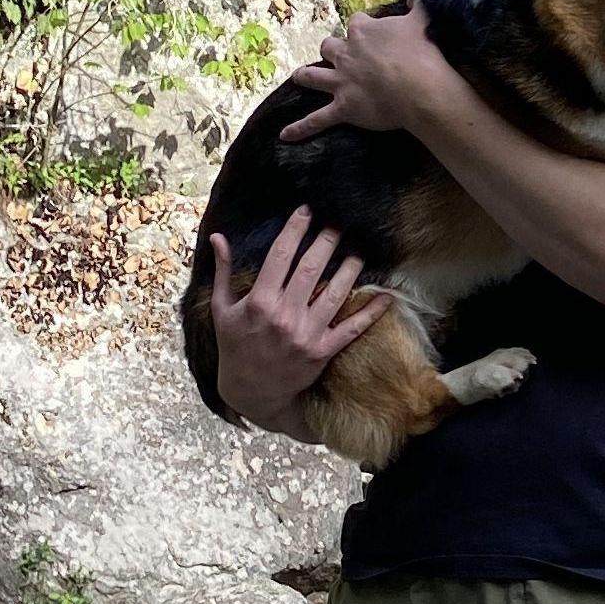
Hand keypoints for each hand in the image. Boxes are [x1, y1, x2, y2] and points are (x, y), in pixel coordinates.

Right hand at [208, 210, 387, 430]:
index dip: (295, 230)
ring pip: (335, 294)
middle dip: (327, 241)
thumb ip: (224, 271)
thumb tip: (218, 237)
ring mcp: (307, 334)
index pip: (280, 257)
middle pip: (312, 269)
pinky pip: (352, 329)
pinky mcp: (323, 351)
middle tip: (339, 224)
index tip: (306, 211)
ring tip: (360, 250)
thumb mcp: (222, 309)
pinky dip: (371, 312)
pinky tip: (386, 296)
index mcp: (260, 302)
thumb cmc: (235, 346)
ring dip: (350, 269)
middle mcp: (285, 315)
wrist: (251, 391)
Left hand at [281, 7, 457, 142]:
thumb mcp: (422, 22)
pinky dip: (301, 128)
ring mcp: (341, 81)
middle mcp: (346, 54)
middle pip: (329, 46)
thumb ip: (418, 8)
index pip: (356, 23)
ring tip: (300, 77)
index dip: (363, 28)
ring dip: (305, 76)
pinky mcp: (343, 107)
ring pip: (313, 75)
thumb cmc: (422, 55)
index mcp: (363, 32)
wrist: (420, 89)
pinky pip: (317, 119)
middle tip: (340, 56)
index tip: (372, 32)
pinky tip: (284, 135)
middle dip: (332, 50)